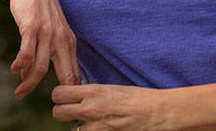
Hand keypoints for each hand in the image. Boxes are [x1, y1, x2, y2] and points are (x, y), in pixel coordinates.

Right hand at [5, 0, 80, 97]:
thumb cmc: (39, 9)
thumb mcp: (51, 30)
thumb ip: (48, 52)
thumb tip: (35, 75)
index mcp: (69, 42)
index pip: (74, 73)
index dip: (71, 91)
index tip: (65, 106)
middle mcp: (61, 39)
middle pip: (62, 74)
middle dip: (56, 95)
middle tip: (47, 106)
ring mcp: (47, 33)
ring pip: (40, 68)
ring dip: (28, 83)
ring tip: (19, 92)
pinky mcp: (31, 27)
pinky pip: (26, 52)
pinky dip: (21, 65)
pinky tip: (14, 70)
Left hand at [52, 84, 167, 128]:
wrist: (158, 112)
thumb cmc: (137, 98)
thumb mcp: (111, 89)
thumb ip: (91, 93)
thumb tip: (75, 97)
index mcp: (93, 91)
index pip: (58, 94)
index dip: (60, 97)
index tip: (67, 99)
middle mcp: (91, 108)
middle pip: (58, 113)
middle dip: (64, 113)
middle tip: (74, 113)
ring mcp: (97, 126)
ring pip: (72, 130)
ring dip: (79, 127)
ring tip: (92, 123)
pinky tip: (101, 129)